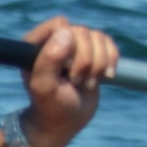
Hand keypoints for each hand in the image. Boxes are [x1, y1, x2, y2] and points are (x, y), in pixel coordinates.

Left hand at [19, 16, 118, 146]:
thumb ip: (49, 60)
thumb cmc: (50, 106)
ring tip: (85, 82)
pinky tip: (102, 76)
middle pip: (82, 32)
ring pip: (98, 37)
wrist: (65, 121)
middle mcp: (54, 40)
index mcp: (35, 44)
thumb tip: (66, 32)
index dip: (69, 46)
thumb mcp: (44, 86)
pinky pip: (108, 43)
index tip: (64, 68)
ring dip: (98, 65)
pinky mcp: (91, 52)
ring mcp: (74, 45)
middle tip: (74, 81)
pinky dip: (111, 61)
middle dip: (84, 61)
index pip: (60, 25)